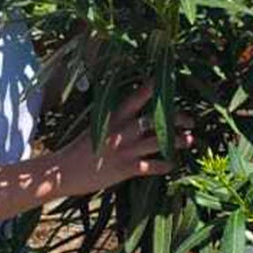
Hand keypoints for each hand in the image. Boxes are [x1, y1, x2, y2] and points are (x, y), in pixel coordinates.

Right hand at [54, 82, 191, 198]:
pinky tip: (172, 165)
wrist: (62, 172)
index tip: (166, 81)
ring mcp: (124, 150)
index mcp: (112, 118)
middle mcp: (121, 131)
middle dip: (176, 118)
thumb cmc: (78, 150)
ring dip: (178, 141)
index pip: (135, 98)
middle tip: (190, 120)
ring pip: (158, 142)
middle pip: (154, 120)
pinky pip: (151, 166)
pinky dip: (164, 165)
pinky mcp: (125, 168)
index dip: (152, 89)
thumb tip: (132, 117)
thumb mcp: (95, 129)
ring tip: (190, 140)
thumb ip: (114, 122)